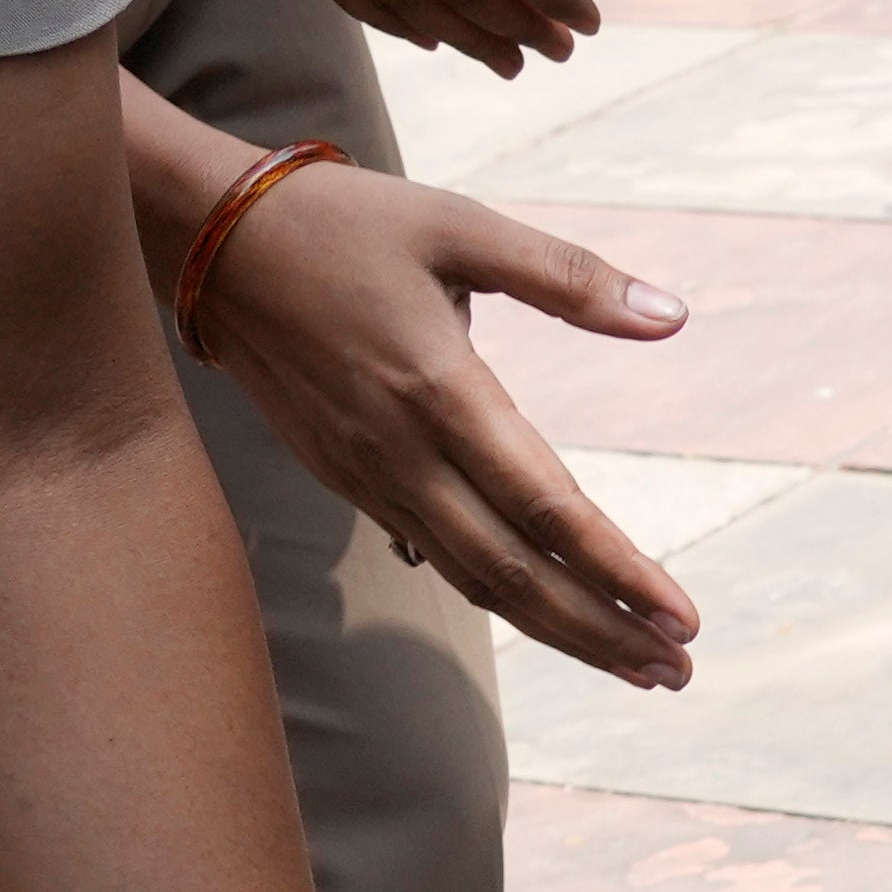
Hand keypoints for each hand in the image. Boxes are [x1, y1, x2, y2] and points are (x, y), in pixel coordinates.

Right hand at [188, 147, 698, 686]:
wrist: (209, 237)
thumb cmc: (342, 222)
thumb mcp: (460, 226)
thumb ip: (569, 277)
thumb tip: (673, 317)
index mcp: (439, 390)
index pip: (547, 508)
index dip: (620, 571)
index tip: (683, 616)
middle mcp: (402, 452)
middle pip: (516, 574)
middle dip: (603, 631)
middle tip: (679, 669)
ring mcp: (369, 475)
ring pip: (475, 580)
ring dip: (561, 631)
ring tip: (637, 665)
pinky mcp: (347, 480)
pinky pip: (436, 557)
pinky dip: (503, 597)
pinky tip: (553, 616)